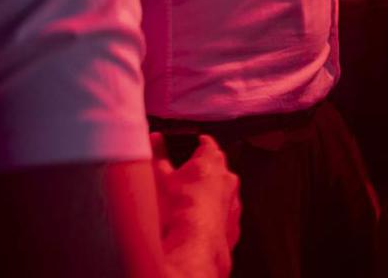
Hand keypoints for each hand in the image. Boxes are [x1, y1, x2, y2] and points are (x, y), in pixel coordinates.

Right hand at [154, 134, 239, 277]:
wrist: (192, 248)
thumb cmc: (176, 210)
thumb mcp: (157, 176)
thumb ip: (156, 153)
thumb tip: (154, 139)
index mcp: (211, 160)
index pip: (206, 143)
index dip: (196, 143)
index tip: (190, 145)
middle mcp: (228, 180)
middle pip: (216, 168)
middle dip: (201, 171)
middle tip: (181, 179)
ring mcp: (233, 204)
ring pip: (221, 194)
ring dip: (208, 197)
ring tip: (185, 207)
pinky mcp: (233, 228)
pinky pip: (223, 217)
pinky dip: (212, 219)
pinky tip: (195, 225)